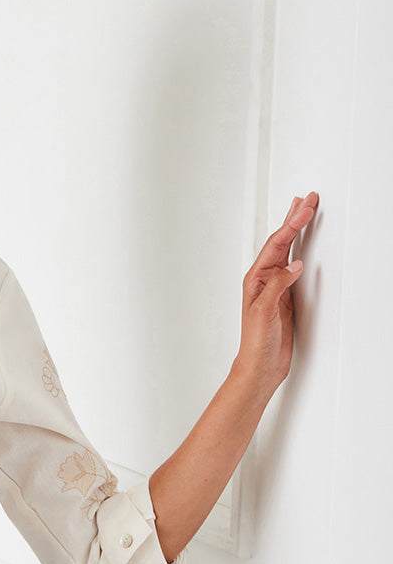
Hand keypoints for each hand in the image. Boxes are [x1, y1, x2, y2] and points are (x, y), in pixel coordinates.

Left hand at [234, 191, 318, 396]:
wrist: (260, 364)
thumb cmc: (255, 342)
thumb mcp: (265, 311)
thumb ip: (279, 286)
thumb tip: (294, 265)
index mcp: (256, 279)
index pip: (277, 245)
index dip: (291, 224)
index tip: (305, 207)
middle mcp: (264, 280)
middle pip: (281, 242)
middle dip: (294, 219)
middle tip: (307, 199)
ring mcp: (275, 287)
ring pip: (287, 252)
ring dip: (296, 231)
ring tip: (303, 212)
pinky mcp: (285, 297)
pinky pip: (294, 267)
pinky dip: (300, 251)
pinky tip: (304, 246)